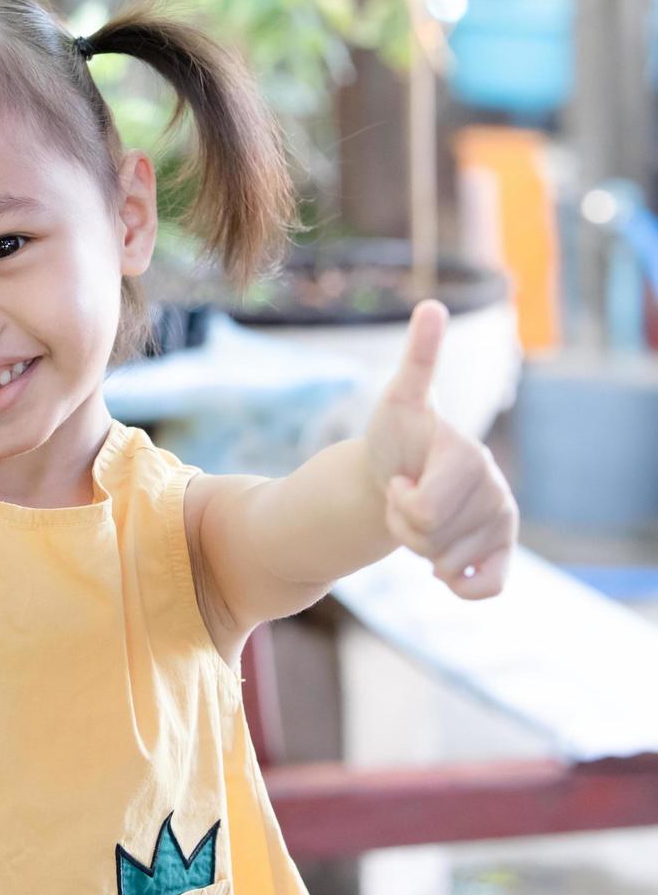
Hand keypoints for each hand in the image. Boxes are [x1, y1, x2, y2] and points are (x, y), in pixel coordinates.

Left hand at [364, 300, 518, 598]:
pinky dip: (457, 584)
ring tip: (417, 515)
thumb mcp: (397, 399)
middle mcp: (495, 486)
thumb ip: (417, 358)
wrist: (394, 475)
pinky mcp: (501, 551)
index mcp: (469, 455)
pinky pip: (484, 588)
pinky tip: (442, 565)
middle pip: (432, 539)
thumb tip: (431, 305)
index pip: (424, 508)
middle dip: (405, 525)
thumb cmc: (393, 439)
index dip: (400, 502)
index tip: (401, 479)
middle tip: (404, 497)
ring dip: (418, 548)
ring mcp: (501, 520)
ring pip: (445, 564)